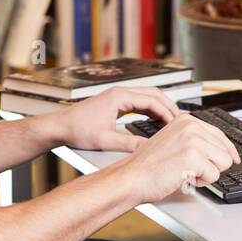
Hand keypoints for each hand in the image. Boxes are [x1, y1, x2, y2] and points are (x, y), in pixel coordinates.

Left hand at [46, 85, 180, 152]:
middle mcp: (120, 92)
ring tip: (172, 121)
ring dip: (160, 107)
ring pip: (147, 97)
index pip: (152, 100)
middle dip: (168, 106)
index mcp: (119, 97)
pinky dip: (150, 110)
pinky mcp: (115, 102)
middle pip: (153, 94)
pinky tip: (156, 121)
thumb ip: (129, 143)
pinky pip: (139, 102)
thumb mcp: (105, 140)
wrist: (60, 126)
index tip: (177, 123)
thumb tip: (148, 148)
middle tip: (181, 121)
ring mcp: (118, 96)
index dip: (167, 112)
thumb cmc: (77, 130)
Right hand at [116, 112, 240, 204]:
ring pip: (223, 163)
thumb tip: (220, 149)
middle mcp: (191, 126)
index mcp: (186, 120)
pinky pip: (213, 176)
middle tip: (190, 169)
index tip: (235, 159)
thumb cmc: (149, 165)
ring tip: (185, 172)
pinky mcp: (194, 157)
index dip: (228, 151)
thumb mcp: (173, 141)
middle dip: (212, 165)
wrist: (132, 177)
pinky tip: (182, 177)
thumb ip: (195, 139)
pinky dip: (200, 182)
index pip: (220, 135)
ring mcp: (193, 140)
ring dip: (206, 174)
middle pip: (225, 151)